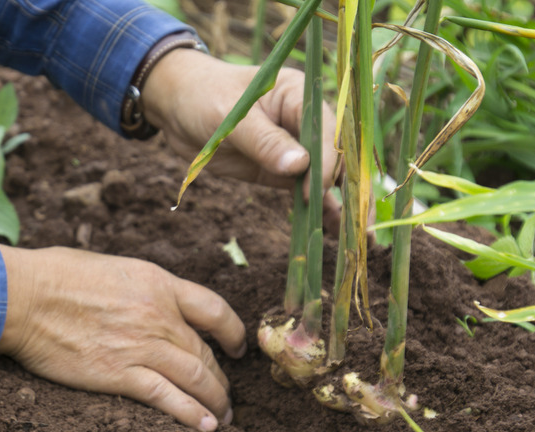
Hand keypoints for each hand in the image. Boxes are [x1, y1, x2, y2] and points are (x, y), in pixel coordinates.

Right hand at [0, 245, 246, 431]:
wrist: (25, 296)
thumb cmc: (58, 274)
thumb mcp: (114, 268)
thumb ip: (142, 287)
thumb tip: (152, 301)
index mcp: (159, 283)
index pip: (214, 309)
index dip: (233, 332)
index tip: (237, 347)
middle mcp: (159, 315)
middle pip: (205, 351)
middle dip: (221, 377)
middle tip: (226, 393)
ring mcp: (141, 346)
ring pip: (196, 378)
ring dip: (215, 400)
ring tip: (223, 416)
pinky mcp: (119, 374)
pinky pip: (168, 398)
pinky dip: (191, 414)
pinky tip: (205, 426)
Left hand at [143, 49, 341, 234]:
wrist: (177, 107)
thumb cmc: (204, 97)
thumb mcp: (232, 118)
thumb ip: (264, 141)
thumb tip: (300, 166)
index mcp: (298, 94)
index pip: (325, 129)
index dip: (326, 158)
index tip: (317, 186)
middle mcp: (303, 121)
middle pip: (334, 154)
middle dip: (345, 185)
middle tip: (357, 220)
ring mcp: (293, 147)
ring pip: (323, 176)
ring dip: (338, 202)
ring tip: (356, 233)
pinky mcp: (279, 170)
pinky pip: (303, 190)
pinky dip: (316, 208)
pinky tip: (332, 230)